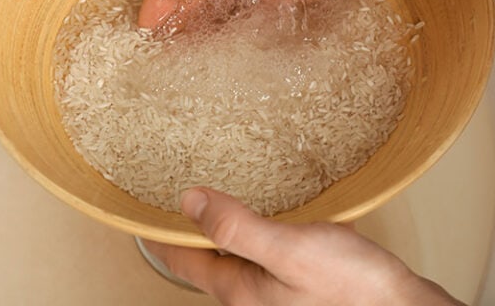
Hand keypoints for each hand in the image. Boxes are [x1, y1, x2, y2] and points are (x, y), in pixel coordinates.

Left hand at [141, 188, 464, 305]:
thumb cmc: (353, 289)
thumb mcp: (289, 251)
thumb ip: (238, 226)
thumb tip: (190, 200)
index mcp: (242, 289)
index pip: (184, 261)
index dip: (160, 235)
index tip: (141, 215)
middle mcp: (254, 297)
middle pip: (210, 263)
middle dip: (193, 233)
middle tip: (180, 202)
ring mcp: (278, 296)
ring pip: (241, 260)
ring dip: (229, 232)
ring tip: (223, 205)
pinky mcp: (303, 288)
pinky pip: (271, 258)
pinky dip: (265, 236)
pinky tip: (283, 218)